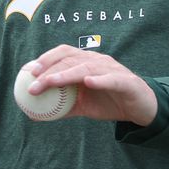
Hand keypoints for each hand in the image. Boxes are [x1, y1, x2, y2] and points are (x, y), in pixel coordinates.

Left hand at [25, 45, 156, 125]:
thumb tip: (34, 115)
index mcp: (87, 63)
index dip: (46, 58)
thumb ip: (61, 108)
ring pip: (87, 68)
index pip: (64, 53)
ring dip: (66, 74)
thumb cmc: (109, 102)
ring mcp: (113, 69)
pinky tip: (88, 83)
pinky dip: (100, 80)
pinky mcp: (127, 82)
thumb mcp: (82, 106)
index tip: (28, 71)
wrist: (140, 109)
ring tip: (51, 82)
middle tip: (34, 80)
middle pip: (71, 58)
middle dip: (50, 67)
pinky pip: (112, 79)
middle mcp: (98, 61)